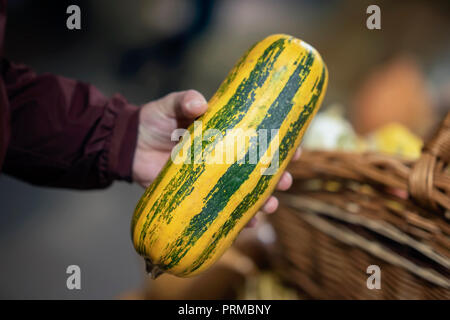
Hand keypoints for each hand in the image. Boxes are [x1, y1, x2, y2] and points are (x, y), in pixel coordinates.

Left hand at [132, 90, 300, 224]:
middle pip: (256, 170)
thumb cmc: (154, 121)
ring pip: (243, 193)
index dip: (279, 145)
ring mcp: (211, 180)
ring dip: (261, 202)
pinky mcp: (196, 196)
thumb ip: (184, 101)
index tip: (296, 149)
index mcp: (223, 135)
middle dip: (275, 177)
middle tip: (286, 181)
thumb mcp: (170, 106)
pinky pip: (220, 211)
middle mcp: (222, 159)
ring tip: (270, 207)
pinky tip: (247, 226)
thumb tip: (199, 104)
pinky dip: (234, 220)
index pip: (257, 140)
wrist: (128, 145)